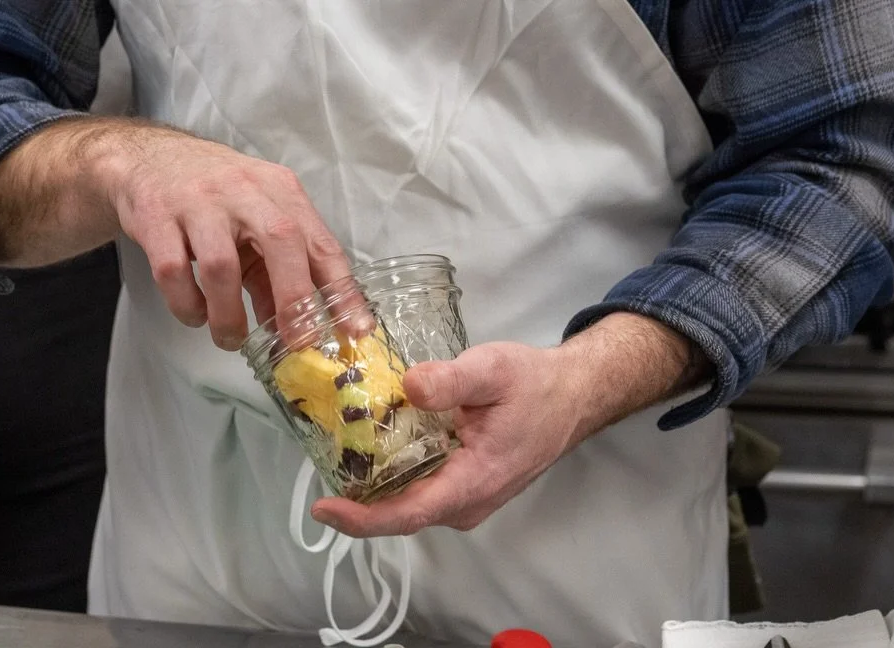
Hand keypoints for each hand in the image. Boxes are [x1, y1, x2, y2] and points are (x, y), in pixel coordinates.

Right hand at [100, 125, 350, 346]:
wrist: (147, 159)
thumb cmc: (214, 197)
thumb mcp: (256, 222)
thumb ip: (278, 271)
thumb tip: (298, 328)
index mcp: (280, 191)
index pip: (323, 244)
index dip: (342, 290)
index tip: (355, 331)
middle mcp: (244, 190)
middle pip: (281, 243)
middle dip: (293, 301)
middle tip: (294, 343)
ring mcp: (199, 202)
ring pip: (220, 268)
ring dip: (228, 315)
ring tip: (229, 337)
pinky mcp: (157, 218)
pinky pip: (173, 273)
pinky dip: (186, 305)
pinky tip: (193, 314)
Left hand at [309, 313, 708, 536]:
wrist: (572, 395)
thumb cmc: (536, 385)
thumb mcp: (494, 369)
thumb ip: (451, 379)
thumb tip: (408, 386)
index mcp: (474, 481)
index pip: (409, 514)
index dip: (363, 518)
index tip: (324, 507)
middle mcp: (467, 502)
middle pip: (400, 512)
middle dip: (357, 495)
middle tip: (320, 457)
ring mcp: (466, 499)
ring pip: (408, 502)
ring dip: (373, 483)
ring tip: (340, 448)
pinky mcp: (463, 487)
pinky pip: (420, 489)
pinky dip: (392, 473)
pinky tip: (373, 444)